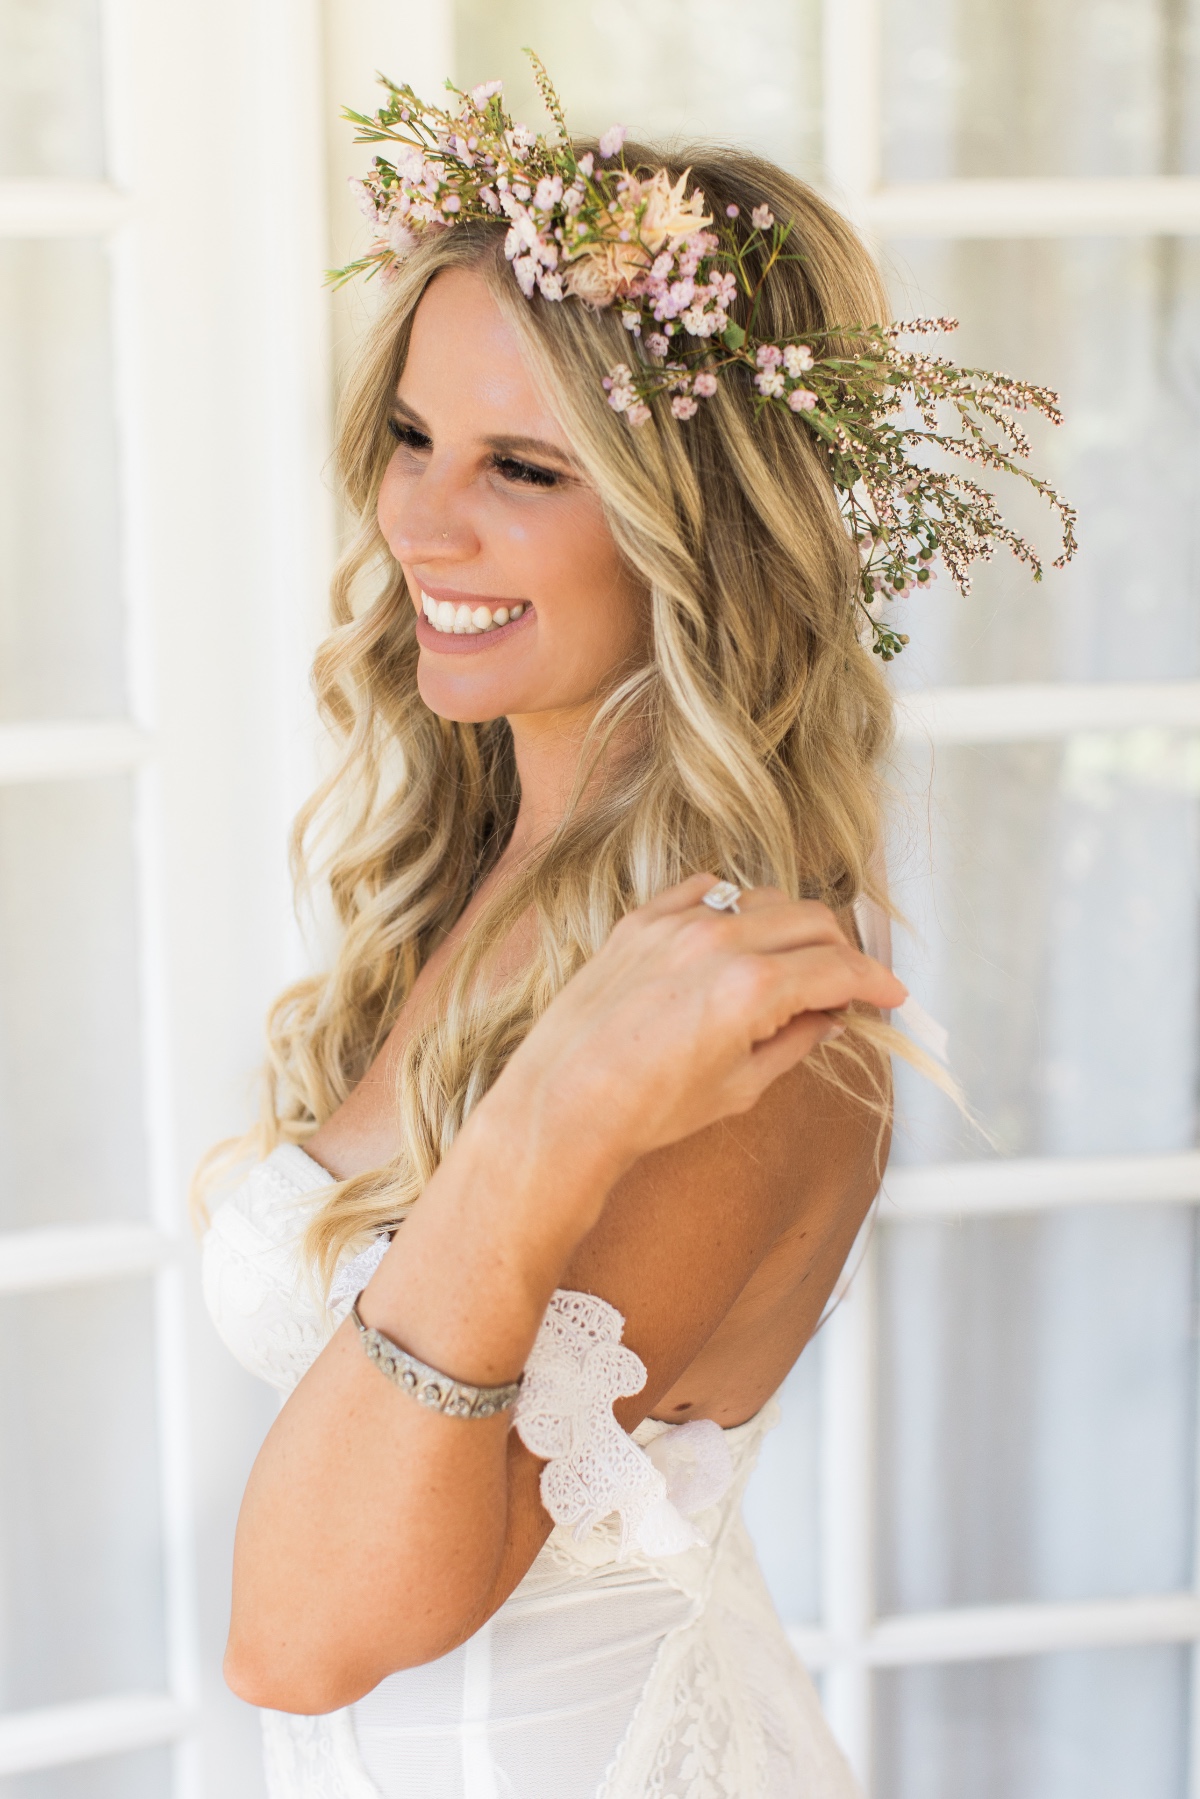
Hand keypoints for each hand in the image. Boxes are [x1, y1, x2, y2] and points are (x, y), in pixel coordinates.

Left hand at [496, 875, 906, 1181]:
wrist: (563, 1104)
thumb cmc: (645, 1107)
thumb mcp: (740, 1086)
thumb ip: (795, 1042)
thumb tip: (827, 1020)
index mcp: (753, 988)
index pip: (841, 967)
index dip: (877, 982)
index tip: (890, 996)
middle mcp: (719, 942)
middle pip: (813, 921)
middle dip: (841, 952)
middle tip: (845, 988)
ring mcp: (676, 923)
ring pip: (763, 899)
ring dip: (790, 928)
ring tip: (789, 968)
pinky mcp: (641, 920)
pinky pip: (705, 889)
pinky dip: (733, 908)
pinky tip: (735, 940)